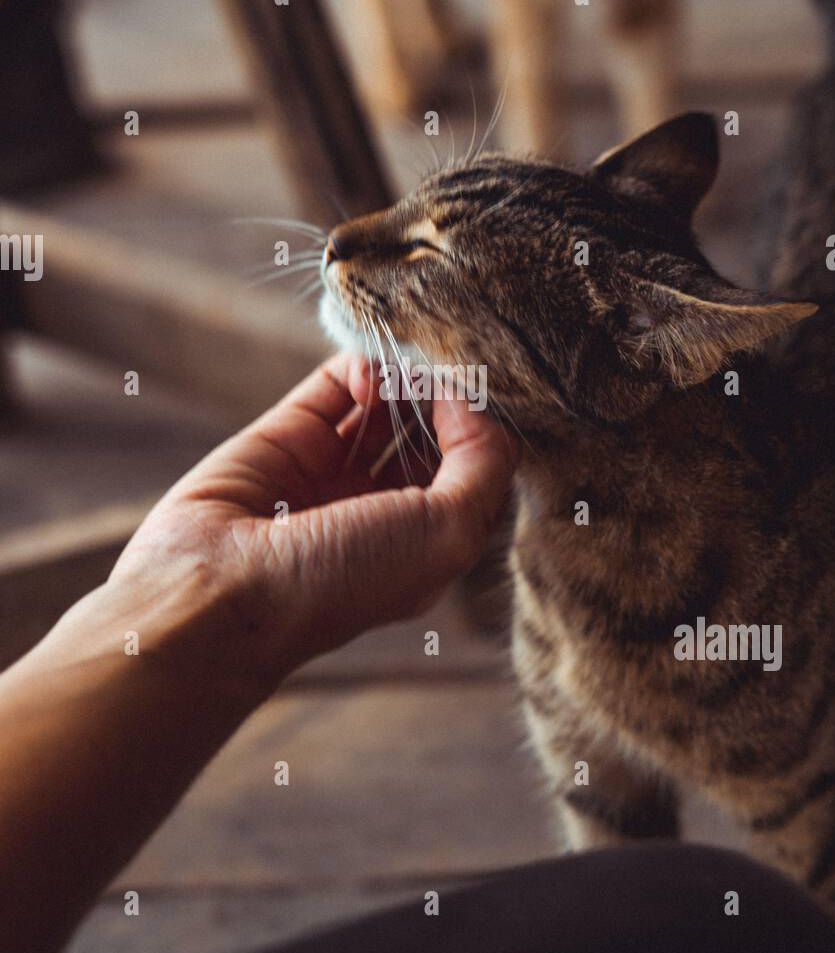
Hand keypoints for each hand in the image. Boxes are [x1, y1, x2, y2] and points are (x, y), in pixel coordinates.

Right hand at [110, 354, 519, 693]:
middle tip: (459, 363)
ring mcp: (335, 469)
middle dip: (450, 398)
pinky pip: (337, 384)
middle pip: (436, 433)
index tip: (494, 398)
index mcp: (426, 543)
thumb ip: (484, 463)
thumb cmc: (341, 580)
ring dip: (408, 376)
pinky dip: (363, 365)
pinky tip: (373, 370)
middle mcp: (383, 508)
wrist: (221, 591)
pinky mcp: (289, 435)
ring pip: (390, 403)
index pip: (478, 472)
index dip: (489, 433)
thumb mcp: (447, 534)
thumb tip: (470, 400)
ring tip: (415, 361)